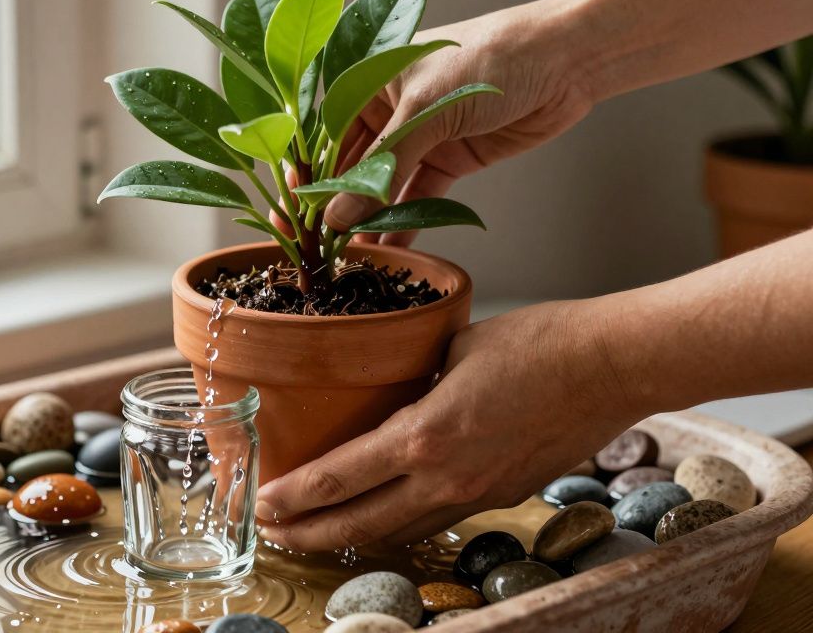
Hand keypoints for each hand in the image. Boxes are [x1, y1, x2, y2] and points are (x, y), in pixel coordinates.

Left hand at [254, 298, 650, 550]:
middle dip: (310, 532)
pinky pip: (438, 518)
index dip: (295, 497)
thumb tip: (387, 388)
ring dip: (355, 534)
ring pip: (400, 530)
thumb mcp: (451, 347)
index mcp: (424, 437)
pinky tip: (386, 514)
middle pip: (361, 523)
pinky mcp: (504, 495)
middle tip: (274, 533)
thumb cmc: (537, 342)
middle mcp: (446, 478)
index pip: (339, 478)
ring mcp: (477, 494)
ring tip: (319, 531)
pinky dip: (402, 522)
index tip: (264, 503)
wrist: (612, 366)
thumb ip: (411, 379)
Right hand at [322, 0, 595, 244]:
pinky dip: (406, 222)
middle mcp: (389, 109)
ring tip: (350, 256)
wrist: (566, 60)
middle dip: (337, 205)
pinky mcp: (450, 158)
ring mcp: (420, 136)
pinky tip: (390, 249)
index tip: (292, 214)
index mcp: (369, 80)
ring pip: (384, 185)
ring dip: (370, 219)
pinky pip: (420, 196)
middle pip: (352, 165)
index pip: (325, 135)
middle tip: (317, 246)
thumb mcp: (426, 108)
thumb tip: (338, 215)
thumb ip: (383, 165)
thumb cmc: (490, 58)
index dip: (308, 175)